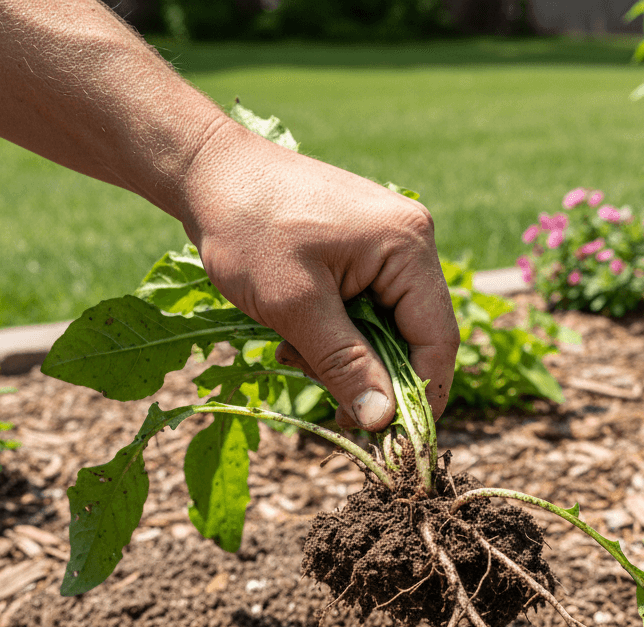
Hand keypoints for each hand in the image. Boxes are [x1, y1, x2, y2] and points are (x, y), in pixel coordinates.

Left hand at [178, 119, 459, 429]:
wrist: (206, 169)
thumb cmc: (247, 228)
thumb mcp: (295, 305)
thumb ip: (344, 364)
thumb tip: (382, 421)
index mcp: (407, 245)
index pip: (438, 338)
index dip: (422, 396)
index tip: (393, 439)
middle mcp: (409, 242)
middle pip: (415, 337)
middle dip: (374, 378)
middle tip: (331, 407)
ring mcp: (386, 244)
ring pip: (386, 329)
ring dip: (346, 358)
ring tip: (294, 354)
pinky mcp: (362, 251)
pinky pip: (365, 311)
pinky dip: (335, 335)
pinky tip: (295, 336)